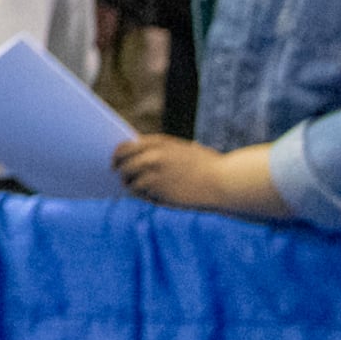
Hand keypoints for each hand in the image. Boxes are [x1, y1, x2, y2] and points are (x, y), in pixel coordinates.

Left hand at [111, 133, 284, 216]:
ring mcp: (154, 174)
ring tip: (133, 186)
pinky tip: (151, 196)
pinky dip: (143, 195)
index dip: (118, 154)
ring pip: (129, 180)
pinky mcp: (158, 192)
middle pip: (122, 163)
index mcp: (159, 143)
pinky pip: (141, 194)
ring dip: (130, 184)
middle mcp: (152, 156)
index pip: (126, 146)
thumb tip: (140, 157)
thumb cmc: (209, 167)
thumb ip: (163, 151)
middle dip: (120, 169)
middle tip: (119, 175)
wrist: (225, 182)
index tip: (115, 160)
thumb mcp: (185, 151)